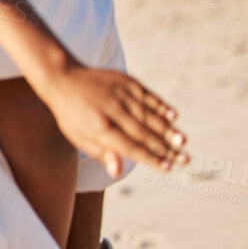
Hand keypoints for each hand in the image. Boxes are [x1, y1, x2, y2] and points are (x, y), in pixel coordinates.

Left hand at [34, 63, 184, 173]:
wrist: (62, 76)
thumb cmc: (71, 114)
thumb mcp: (77, 136)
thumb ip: (100, 153)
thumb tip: (117, 172)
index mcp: (98, 127)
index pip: (129, 146)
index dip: (149, 157)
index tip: (166, 168)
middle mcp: (112, 110)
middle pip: (143, 133)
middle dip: (165, 148)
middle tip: (185, 160)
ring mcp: (120, 94)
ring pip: (149, 115)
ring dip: (168, 129)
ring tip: (183, 142)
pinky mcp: (126, 81)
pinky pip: (148, 96)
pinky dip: (161, 106)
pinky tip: (174, 116)